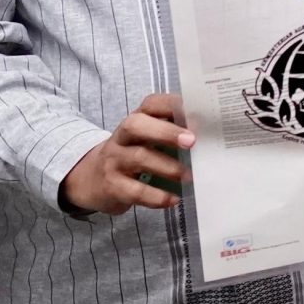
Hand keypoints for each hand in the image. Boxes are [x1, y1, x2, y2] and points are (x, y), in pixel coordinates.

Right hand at [58, 94, 194, 215]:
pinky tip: (173, 200)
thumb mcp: (147, 138)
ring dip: (167, 167)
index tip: (195, 113)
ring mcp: (114, 161)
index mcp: (137, 120)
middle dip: (165, 132)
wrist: (93, 179)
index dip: (172, 105)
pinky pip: (134, 190)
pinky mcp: (113, 186)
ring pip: (138, 157)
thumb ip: (172, 131)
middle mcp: (122, 137)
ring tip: (189, 176)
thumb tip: (211, 134)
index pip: (150, 104)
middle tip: (192, 141)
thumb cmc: (133, 153)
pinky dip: (156, 196)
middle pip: (136, 125)